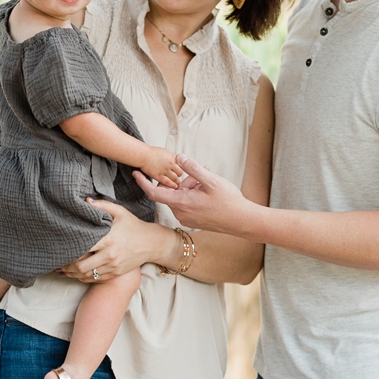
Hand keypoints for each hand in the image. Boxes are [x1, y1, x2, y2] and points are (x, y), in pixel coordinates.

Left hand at [58, 201, 169, 282]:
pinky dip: (83, 278)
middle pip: (81, 266)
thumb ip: (102, 206)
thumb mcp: (119, 212)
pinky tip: (75, 275)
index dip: (68, 251)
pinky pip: (96, 279)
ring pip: (87, 275)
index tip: (60, 249)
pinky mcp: (115, 273)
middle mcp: (109, 255)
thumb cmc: (133, 225)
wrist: (151, 243)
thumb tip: (85, 200)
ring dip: (72, 274)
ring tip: (62, 271)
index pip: (82, 248)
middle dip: (67, 266)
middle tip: (57, 263)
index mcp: (108, 239)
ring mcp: (113, 266)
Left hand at [137, 155, 255, 234]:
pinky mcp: (193, 221)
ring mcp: (186, 218)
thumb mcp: (211, 180)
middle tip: (199, 173)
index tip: (136, 173)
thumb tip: (179, 157)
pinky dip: (192, 194)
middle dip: (181, 180)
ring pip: (179, 197)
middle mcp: (180, 213)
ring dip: (189, 187)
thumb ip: (193, 168)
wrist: (242, 221)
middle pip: (171, 192)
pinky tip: (207, 189)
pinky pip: (186, 204)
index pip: (154, 193)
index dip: (143, 182)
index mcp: (181, 203)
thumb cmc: (229, 201)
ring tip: (207, 179)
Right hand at [140, 147, 188, 188]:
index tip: (179, 170)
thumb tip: (174, 161)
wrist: (143, 155)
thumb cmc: (150, 153)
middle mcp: (170, 164)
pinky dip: (171, 185)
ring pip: (175, 178)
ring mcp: (165, 170)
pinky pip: (168, 182)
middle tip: (177, 177)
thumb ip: (170, 158)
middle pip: (180, 172)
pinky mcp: (159, 176)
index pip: (182, 165)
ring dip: (176, 181)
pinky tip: (173, 186)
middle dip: (179, 175)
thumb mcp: (164, 152)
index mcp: (172, 157)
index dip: (181, 168)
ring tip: (175, 183)